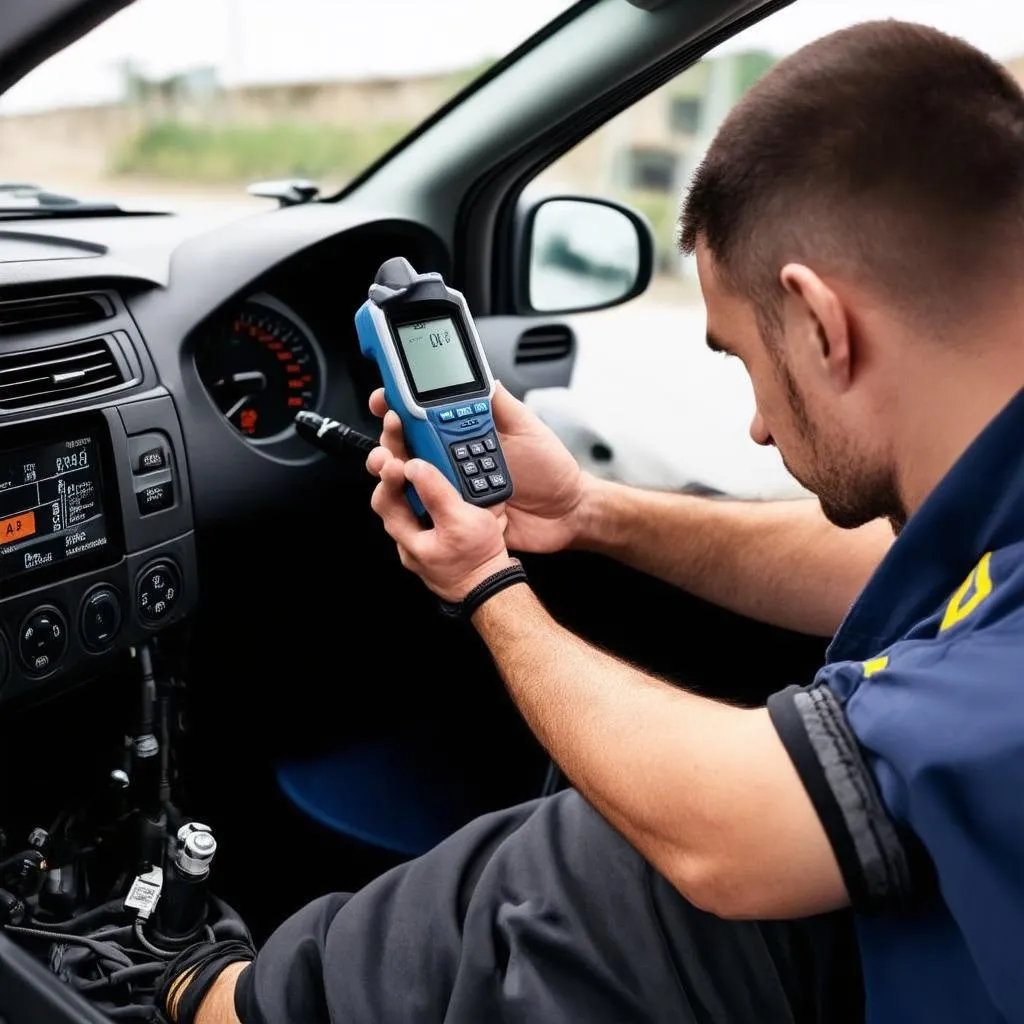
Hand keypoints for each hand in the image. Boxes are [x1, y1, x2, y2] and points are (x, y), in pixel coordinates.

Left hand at [366, 442, 513, 600]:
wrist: (492, 585)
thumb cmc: (475, 562)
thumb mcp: (458, 522)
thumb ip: (435, 493)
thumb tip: (414, 466)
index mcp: (407, 530)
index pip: (385, 493)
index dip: (387, 467)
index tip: (394, 446)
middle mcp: (408, 530)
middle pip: (393, 488)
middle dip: (394, 458)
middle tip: (398, 429)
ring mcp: (421, 529)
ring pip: (408, 493)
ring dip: (411, 467)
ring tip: (415, 442)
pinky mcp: (437, 527)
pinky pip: (426, 499)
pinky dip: (427, 480)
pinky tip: (437, 468)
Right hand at [368, 383, 584, 552]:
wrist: (566, 513)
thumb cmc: (551, 470)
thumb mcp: (528, 428)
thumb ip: (501, 404)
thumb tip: (480, 375)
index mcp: (465, 433)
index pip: (423, 415)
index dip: (399, 406)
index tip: (384, 398)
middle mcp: (452, 459)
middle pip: (407, 446)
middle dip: (389, 438)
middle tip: (389, 434)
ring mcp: (452, 487)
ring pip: (410, 477)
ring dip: (394, 468)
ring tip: (392, 465)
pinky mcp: (455, 515)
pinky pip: (428, 508)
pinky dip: (412, 501)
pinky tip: (406, 495)